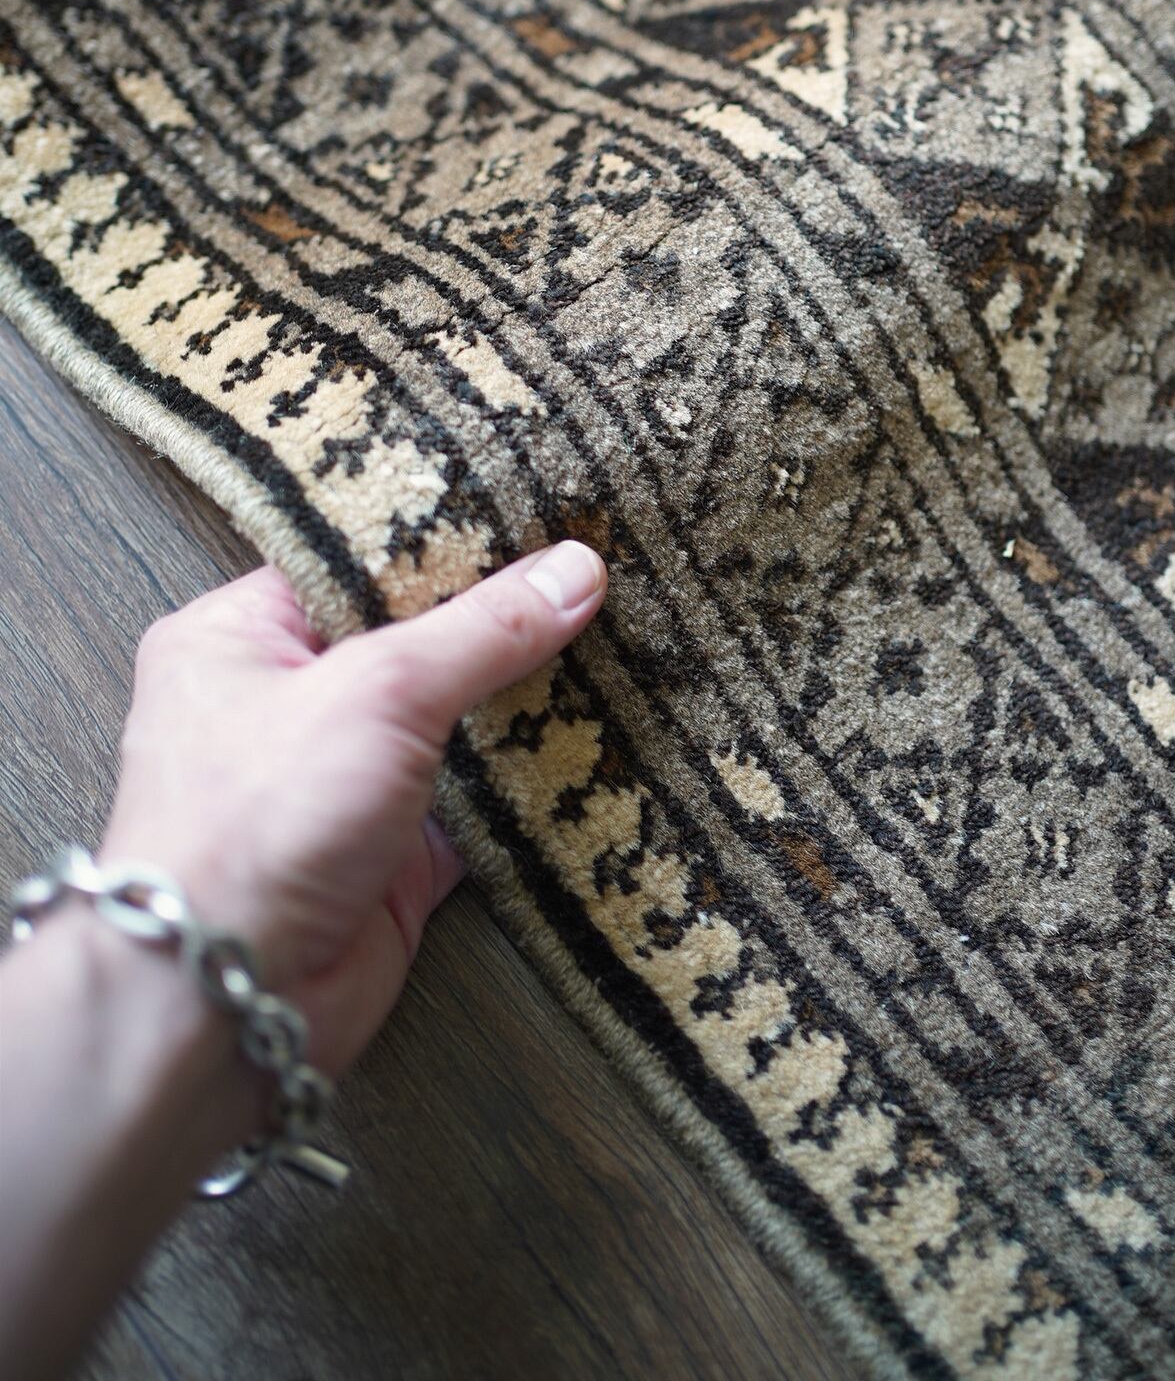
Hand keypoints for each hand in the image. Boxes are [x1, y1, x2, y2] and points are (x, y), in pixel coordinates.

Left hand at [102, 540, 606, 1076]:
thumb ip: (484, 629)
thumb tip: (576, 568)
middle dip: (495, 617)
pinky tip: (601, 736)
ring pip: (449, 721)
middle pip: (410, 638)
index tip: (534, 505)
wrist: (225, 1004)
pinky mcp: (390, 857)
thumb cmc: (255, 823)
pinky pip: (477, 804)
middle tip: (592, 564)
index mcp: (240, 636)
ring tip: (614, 633)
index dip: (442, 535)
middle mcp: (284, 704)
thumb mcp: (380, 689)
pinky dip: (532, 784)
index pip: (352, 556)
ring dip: (520, 698)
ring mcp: (339, 783)